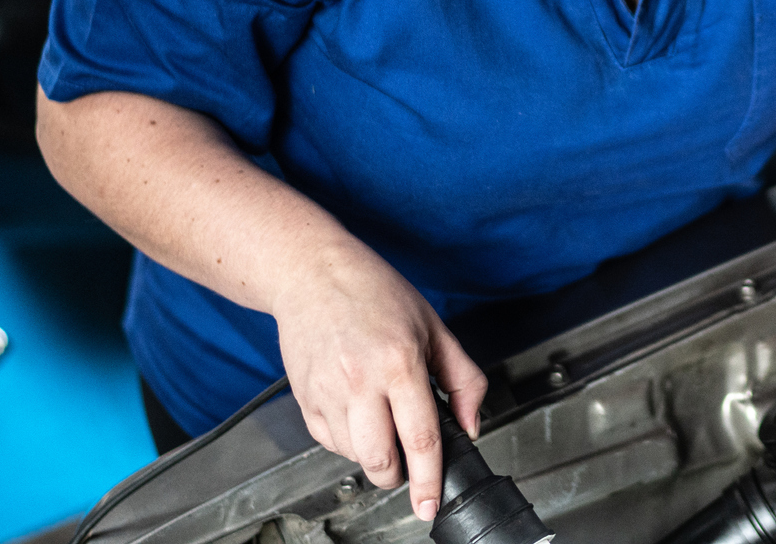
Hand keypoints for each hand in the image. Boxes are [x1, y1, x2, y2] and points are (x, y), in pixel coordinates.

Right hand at [271, 241, 488, 520]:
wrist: (312, 272)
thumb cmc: (373, 291)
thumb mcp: (433, 326)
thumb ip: (462, 378)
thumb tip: (471, 423)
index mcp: (399, 362)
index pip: (420, 439)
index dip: (429, 480)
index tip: (430, 504)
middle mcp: (360, 380)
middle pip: (381, 461)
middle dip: (399, 476)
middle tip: (409, 462)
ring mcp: (327, 391)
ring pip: (353, 457)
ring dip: (373, 456)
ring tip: (383, 424)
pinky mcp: (304, 397)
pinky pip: (328, 442)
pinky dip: (347, 441)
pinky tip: (358, 413)